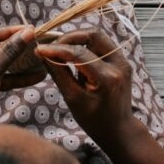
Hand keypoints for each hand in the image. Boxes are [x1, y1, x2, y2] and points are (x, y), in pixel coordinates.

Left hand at [0, 25, 38, 134]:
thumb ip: (8, 52)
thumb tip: (27, 33)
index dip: (12, 32)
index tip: (33, 30)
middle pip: (2, 47)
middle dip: (21, 47)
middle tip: (41, 43)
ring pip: (8, 62)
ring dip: (24, 62)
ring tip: (42, 58)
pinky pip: (11, 77)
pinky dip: (23, 77)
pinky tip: (39, 75)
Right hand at [36, 28, 134, 145]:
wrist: (118, 129)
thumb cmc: (94, 120)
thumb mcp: (73, 99)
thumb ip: (59, 74)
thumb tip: (44, 55)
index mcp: (107, 78)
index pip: (79, 54)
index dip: (57, 49)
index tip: (40, 49)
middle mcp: (119, 65)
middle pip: (93, 34)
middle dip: (70, 37)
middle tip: (52, 46)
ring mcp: (123, 61)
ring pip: (98, 36)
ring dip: (78, 39)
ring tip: (61, 49)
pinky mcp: (122, 61)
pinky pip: (102, 45)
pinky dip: (86, 45)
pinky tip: (73, 55)